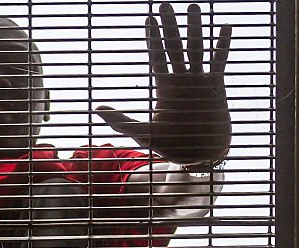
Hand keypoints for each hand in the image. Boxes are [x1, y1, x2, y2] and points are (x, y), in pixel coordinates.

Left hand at [95, 3, 231, 167]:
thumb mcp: (143, 134)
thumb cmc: (171, 146)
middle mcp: (181, 80)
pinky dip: (222, 45)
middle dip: (170, 27)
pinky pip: (219, 62)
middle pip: (175, 47)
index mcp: (164, 88)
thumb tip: (98, 109)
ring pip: (196, 49)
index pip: (157, 57)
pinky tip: (224, 27)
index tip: (149, 18)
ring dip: (195, 29)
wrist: (199, 157)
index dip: (153, 38)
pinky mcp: (216, 87)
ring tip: (192, 7)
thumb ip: (121, 121)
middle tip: (165, 4)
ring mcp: (199, 81)